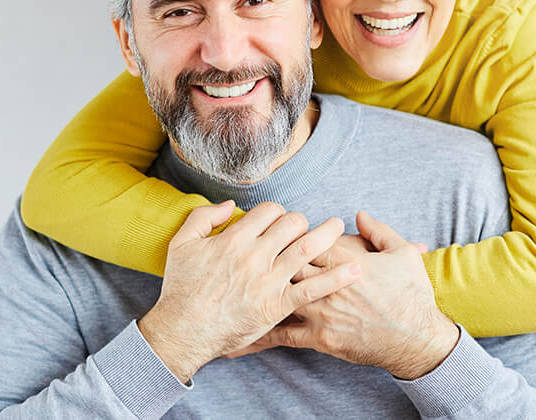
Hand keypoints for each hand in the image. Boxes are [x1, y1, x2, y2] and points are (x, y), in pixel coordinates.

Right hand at [138, 200, 361, 381]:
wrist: (182, 331)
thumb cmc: (182, 287)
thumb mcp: (182, 242)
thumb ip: (205, 216)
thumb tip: (231, 205)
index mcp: (236, 238)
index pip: (270, 211)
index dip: (277, 212)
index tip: (277, 221)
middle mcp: (256, 255)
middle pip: (292, 224)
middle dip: (301, 221)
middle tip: (304, 226)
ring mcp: (269, 280)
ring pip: (307, 247)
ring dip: (328, 234)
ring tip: (339, 226)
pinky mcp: (277, 305)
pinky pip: (313, 288)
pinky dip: (336, 277)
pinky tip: (354, 268)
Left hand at [228, 211, 457, 379]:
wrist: (417, 339)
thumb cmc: (410, 294)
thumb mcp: (401, 253)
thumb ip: (377, 231)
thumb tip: (358, 215)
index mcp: (343, 258)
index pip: (305, 238)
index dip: (288, 231)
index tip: (275, 226)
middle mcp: (325, 283)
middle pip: (284, 261)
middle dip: (265, 254)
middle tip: (246, 250)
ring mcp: (320, 311)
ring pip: (278, 294)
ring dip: (253, 288)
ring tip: (224, 284)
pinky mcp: (319, 337)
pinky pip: (282, 336)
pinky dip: (257, 336)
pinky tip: (235, 338)